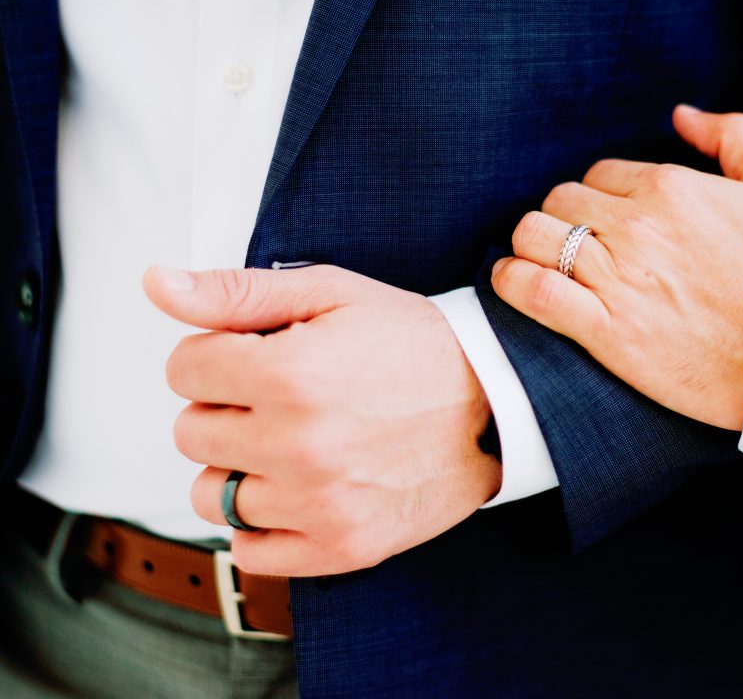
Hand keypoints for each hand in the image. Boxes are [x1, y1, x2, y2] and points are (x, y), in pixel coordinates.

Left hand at [143, 265, 499, 576]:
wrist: (494, 401)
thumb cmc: (413, 343)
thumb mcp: (332, 293)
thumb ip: (237, 292)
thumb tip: (157, 283)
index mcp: (292, 374)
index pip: (184, 368)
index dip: (219, 353)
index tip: (261, 354)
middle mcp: (300, 445)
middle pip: (191, 431)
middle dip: (227, 405)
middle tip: (283, 395)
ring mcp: (321, 503)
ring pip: (212, 493)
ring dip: (239, 466)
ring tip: (290, 442)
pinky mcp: (342, 546)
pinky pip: (251, 550)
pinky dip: (262, 522)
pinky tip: (299, 486)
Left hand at [491, 106, 742, 429]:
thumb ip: (734, 135)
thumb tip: (682, 114)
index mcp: (670, 187)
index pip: (598, 173)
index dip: (598, 196)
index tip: (609, 222)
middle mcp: (636, 226)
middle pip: (559, 199)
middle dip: (563, 217)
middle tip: (577, 243)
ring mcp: (617, 277)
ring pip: (535, 235)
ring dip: (532, 244)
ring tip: (541, 260)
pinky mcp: (605, 329)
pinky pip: (534, 291)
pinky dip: (511, 282)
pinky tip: (512, 280)